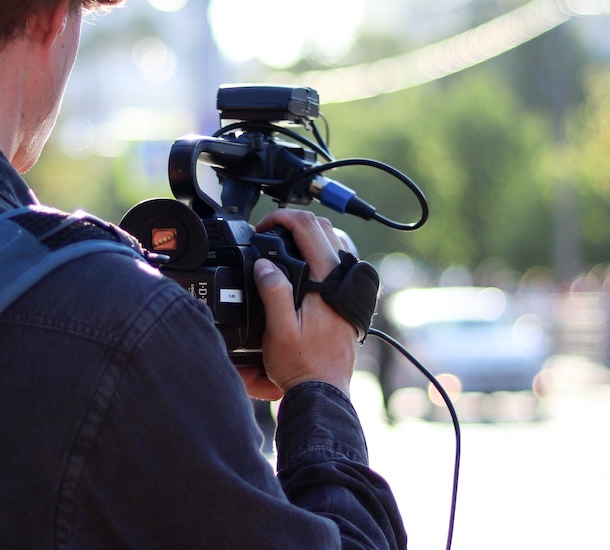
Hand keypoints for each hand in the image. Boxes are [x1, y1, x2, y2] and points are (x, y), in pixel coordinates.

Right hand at [249, 209, 357, 396]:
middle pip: (322, 227)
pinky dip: (319, 250)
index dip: (281, 218)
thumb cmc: (302, 365)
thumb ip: (273, 292)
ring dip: (308, 234)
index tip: (262, 228)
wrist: (324, 390)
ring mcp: (347, 287)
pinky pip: (336, 259)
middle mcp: (341, 279)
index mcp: (326, 281)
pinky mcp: (347, 297)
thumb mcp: (278, 330)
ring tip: (281, 243)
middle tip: (269, 232)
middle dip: (293, 221)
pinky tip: (301, 264)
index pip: (308, 228)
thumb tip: (264, 263)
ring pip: (333, 241)